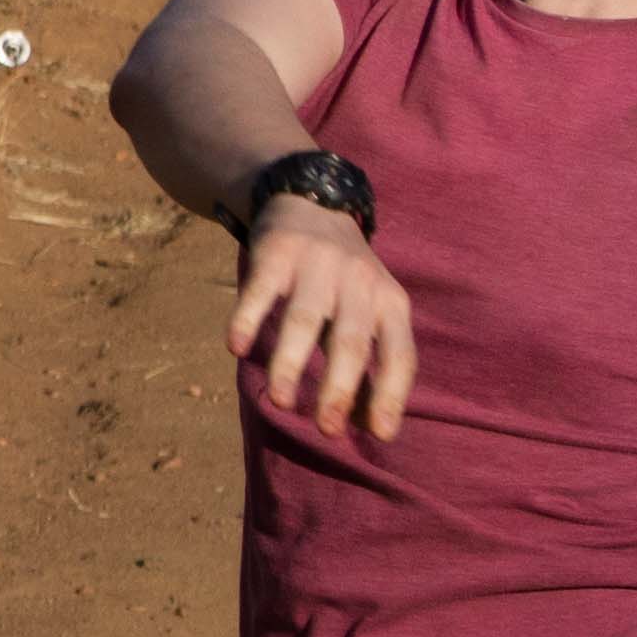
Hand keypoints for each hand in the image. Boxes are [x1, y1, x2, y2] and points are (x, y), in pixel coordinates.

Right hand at [226, 202, 418, 443]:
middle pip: (350, 342)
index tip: (379, 434)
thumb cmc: (344, 278)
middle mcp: (359, 282)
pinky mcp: (277, 253)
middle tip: (325, 429)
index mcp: (390, 302)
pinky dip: (247, 320)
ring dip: (290, 365)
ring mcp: (317, 265)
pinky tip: (237, 349)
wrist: (312, 202)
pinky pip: (260, 292)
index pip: (399, 354)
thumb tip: (366, 425)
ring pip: (303, 321)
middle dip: (338, 390)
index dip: (391, 395)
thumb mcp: (371, 308)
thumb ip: (368, 358)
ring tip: (280, 402)